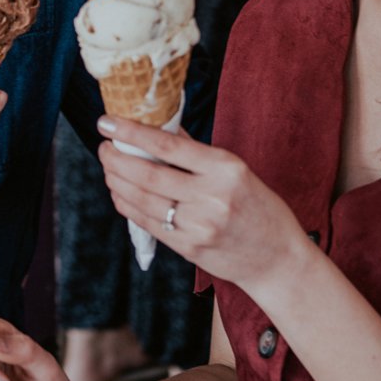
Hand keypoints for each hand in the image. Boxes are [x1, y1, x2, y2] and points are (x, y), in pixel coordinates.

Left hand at [97, 118, 314, 301]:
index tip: (108, 122)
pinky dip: (128, 205)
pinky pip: (148, 223)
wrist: (277, 258)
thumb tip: (160, 126)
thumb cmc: (259, 207)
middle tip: (104, 147)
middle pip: (149, 175)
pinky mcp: (189, 248)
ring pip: (143, 200)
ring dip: (117, 181)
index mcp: (226, 169)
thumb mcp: (238, 171)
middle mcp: (212, 197)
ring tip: (109, 167)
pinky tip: (120, 192)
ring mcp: (199, 226)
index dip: (132, 133)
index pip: (169, 146)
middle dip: (116, 159)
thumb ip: (197, 152)